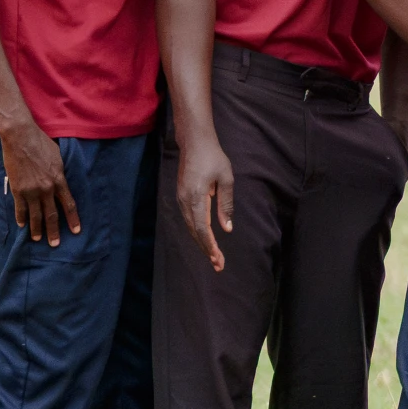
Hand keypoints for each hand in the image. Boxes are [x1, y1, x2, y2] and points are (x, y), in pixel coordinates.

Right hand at [0, 119, 79, 247]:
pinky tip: (22, 226)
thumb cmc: (42, 144)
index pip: (69, 204)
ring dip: (37, 229)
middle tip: (55, 244)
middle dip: (54, 231)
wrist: (21, 138)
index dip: (73, 219)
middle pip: (52, 214)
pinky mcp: (17, 188)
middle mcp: (46, 188)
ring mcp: (31, 190)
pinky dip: (21, 218)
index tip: (77, 231)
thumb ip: (61, 173)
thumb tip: (63, 183)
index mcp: (59, 180)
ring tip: (38, 239)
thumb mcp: (59, 158)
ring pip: (35, 215)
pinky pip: (19, 208)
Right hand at [172, 136, 235, 270]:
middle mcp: (185, 201)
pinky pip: (190, 220)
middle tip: (218, 265)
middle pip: (195, 232)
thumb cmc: (214, 158)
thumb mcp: (225, 180)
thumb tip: (226, 229)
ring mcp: (181, 200)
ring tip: (214, 257)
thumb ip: (226, 205)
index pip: (202, 229)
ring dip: (202, 243)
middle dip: (206, 249)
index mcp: (195, 198)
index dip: (210, 246)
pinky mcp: (182, 197)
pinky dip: (197, 232)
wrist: (194, 143)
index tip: (217, 259)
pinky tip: (206, 240)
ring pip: (191, 228)